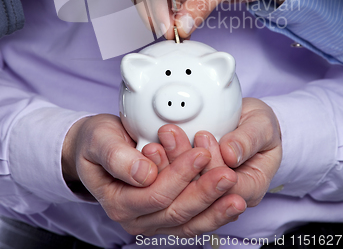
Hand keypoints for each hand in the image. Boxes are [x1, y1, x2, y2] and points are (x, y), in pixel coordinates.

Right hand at [62, 114, 239, 236]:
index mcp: (119, 201)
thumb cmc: (98, 142)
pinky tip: (231, 202)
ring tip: (236, 194)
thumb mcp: (100, 141)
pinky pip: (192, 221)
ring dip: (214, 209)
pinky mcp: (166, 216)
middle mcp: (136, 217)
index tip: (200, 153)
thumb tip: (143, 173)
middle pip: (176, 212)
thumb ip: (118, 157)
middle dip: (205, 193)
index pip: (156, 194)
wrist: (96, 149)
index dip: (181, 175)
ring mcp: (153, 220)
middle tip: (227, 174)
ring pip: (188, 222)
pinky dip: (213, 213)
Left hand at [145, 97, 281, 208]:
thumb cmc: (259, 127)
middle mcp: (227, 198)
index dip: (213, 164)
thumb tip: (231, 152)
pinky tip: (151, 151)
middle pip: (201, 195)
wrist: (250, 127)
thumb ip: (249, 139)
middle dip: (182, 165)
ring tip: (157, 141)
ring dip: (166, 168)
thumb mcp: (261, 126)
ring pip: (182, 197)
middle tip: (170, 134)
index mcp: (251, 187)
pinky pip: (172, 191)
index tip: (201, 136)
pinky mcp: (189, 190)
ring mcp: (207, 198)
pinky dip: (161, 170)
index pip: (230, 187)